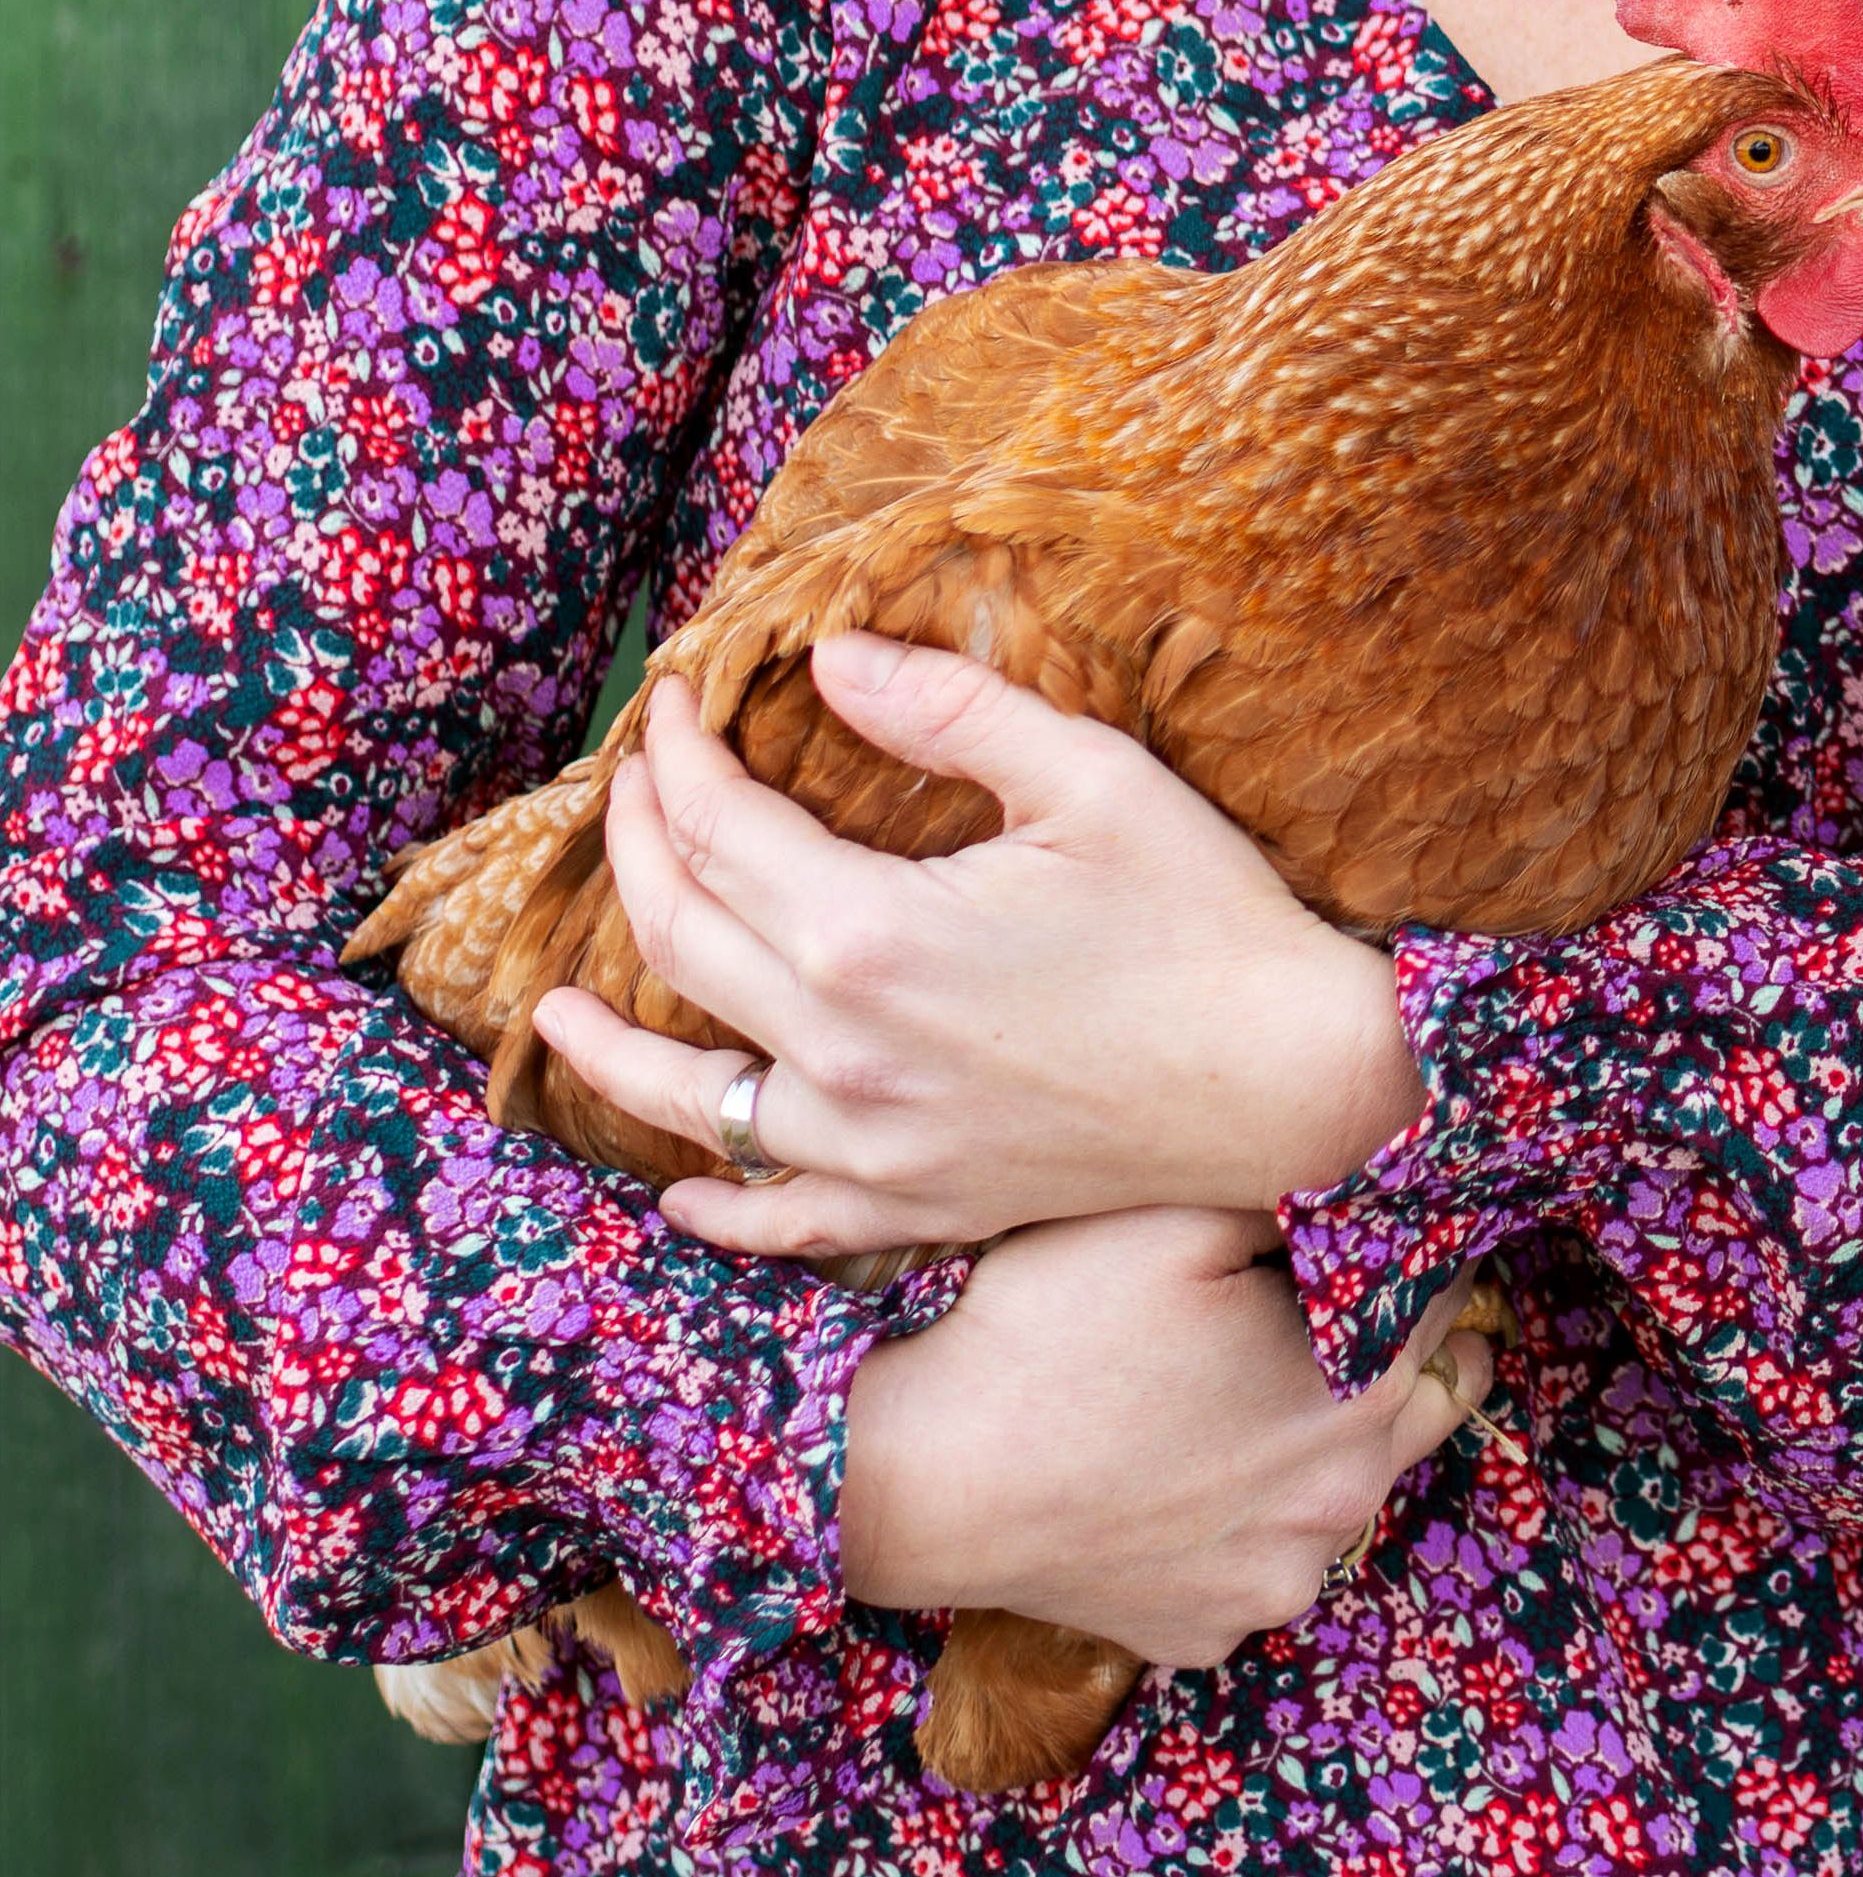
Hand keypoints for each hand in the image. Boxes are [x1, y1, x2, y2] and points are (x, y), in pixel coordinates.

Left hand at [530, 637, 1427, 1258]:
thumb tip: (826, 660)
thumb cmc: (1206, 915)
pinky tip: (677, 1183)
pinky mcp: (913, 1204)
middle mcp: (841, 1049)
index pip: (722, 826)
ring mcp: (869, 1143)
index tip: (675, 695)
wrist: (1296, 1078)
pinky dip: (713, 1201)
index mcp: (871, 932)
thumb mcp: (1092, 778)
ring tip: (551, 1012)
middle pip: (684, 937)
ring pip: (692, 1093)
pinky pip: (776, 1216)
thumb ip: (949, 711)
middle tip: (632, 784)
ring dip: (608, 1046)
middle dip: (640, 846)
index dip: (681, 753)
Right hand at [835, 1205, 1495, 1669]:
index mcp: (1358, 1403)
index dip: (1425, 1261)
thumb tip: (1372, 1181)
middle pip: (1421, 1410)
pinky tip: (1181, 1471)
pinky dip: (1242, 1519)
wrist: (921, 1475)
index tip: (1389, 1235)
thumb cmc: (1053, 1331)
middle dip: (1398, 1350)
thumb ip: (1305, 1198)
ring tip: (1241, 1389)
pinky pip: (1256, 1560)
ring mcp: (1268, 1588)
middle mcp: (1336, 1513)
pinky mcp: (1200, 1636)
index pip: (1448, 1310)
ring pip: (1342, 1495)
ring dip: (1322, 1441)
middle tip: (1333, 1304)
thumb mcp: (1186, 1219)